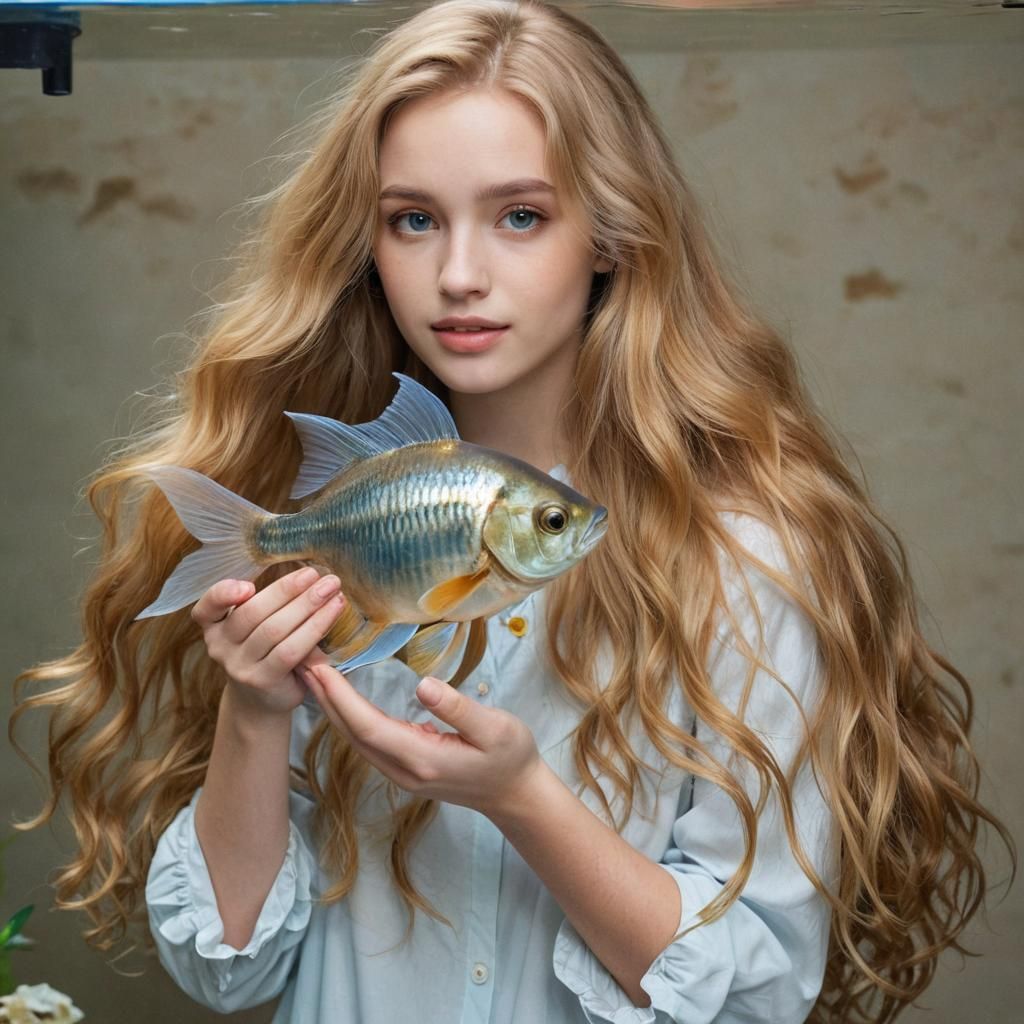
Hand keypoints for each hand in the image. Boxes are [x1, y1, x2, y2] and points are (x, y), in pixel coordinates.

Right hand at [191, 567, 344, 716]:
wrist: (262, 699)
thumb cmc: (263, 652)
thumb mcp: (254, 627)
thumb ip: (266, 605)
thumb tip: (310, 579)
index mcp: (214, 626)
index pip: (206, 609)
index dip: (223, 594)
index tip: (248, 585)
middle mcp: (220, 646)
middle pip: (252, 612)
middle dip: (286, 589)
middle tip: (315, 573)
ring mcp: (239, 666)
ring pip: (273, 630)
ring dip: (306, 605)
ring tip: (330, 589)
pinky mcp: (263, 680)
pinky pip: (290, 650)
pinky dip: (313, 628)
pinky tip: (331, 611)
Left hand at [302, 663, 542, 816]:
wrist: (515, 794)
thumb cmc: (510, 756)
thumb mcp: (496, 728)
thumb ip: (459, 709)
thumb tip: (424, 685)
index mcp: (422, 759)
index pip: (369, 727)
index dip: (341, 698)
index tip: (320, 669)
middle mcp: (403, 769)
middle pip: (351, 733)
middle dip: (324, 697)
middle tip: (302, 660)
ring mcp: (401, 771)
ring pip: (354, 738)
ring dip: (330, 705)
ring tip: (312, 672)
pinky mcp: (403, 766)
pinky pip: (365, 739)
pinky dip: (346, 714)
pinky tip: (339, 696)